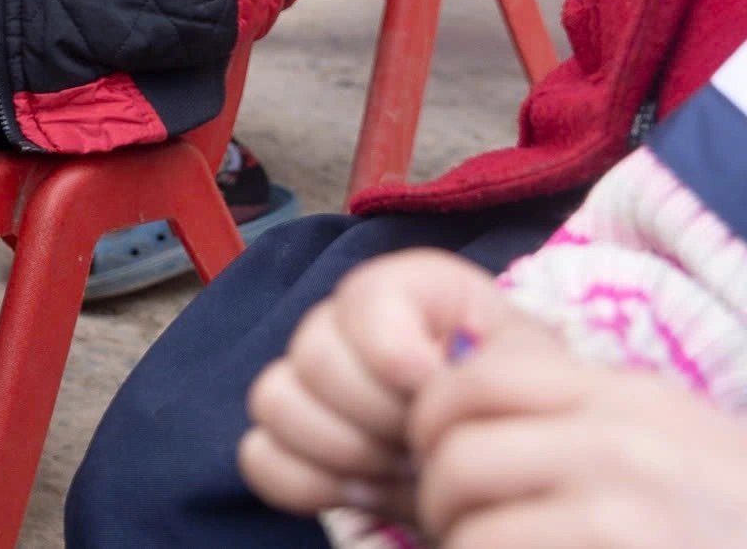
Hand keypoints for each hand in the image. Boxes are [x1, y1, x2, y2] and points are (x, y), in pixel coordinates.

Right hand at [239, 249, 510, 520]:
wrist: (507, 466)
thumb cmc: (521, 417)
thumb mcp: (525, 374)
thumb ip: (485, 355)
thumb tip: (424, 376)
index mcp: (408, 294)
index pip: (362, 292)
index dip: (387, 342)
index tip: (424, 381)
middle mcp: (345, 327)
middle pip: (313, 352)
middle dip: (375, 412)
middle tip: (422, 443)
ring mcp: (309, 386)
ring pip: (275, 399)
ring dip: (344, 449)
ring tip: (400, 471)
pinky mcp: (289, 443)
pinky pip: (260, 454)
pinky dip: (307, 482)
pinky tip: (362, 493)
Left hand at [407, 321, 746, 548]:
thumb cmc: (728, 514)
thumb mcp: (673, 436)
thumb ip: (583, 409)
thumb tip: (465, 387)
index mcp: (634, 399)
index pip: (480, 376)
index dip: (433, 415)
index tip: (435, 452)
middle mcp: (627, 451)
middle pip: (459, 455)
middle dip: (436, 497)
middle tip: (452, 525)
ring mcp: (627, 521)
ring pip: (474, 530)